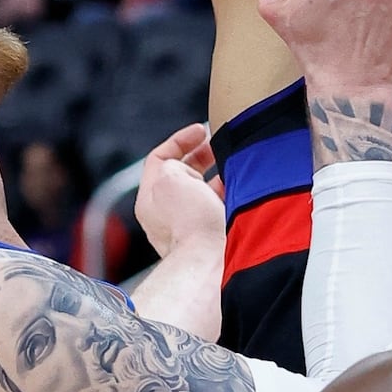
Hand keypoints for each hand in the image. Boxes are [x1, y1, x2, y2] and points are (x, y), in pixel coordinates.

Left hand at [135, 123, 224, 261]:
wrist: (211, 260)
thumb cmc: (189, 223)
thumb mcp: (171, 176)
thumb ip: (174, 162)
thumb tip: (189, 169)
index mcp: (150, 198)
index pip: (160, 158)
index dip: (181, 139)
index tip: (201, 131)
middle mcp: (166, 213)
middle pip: (183, 174)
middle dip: (202, 157)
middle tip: (220, 146)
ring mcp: (188, 225)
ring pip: (204, 190)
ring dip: (219, 176)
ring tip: (234, 167)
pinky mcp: (210, 235)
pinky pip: (219, 207)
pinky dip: (229, 195)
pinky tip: (241, 189)